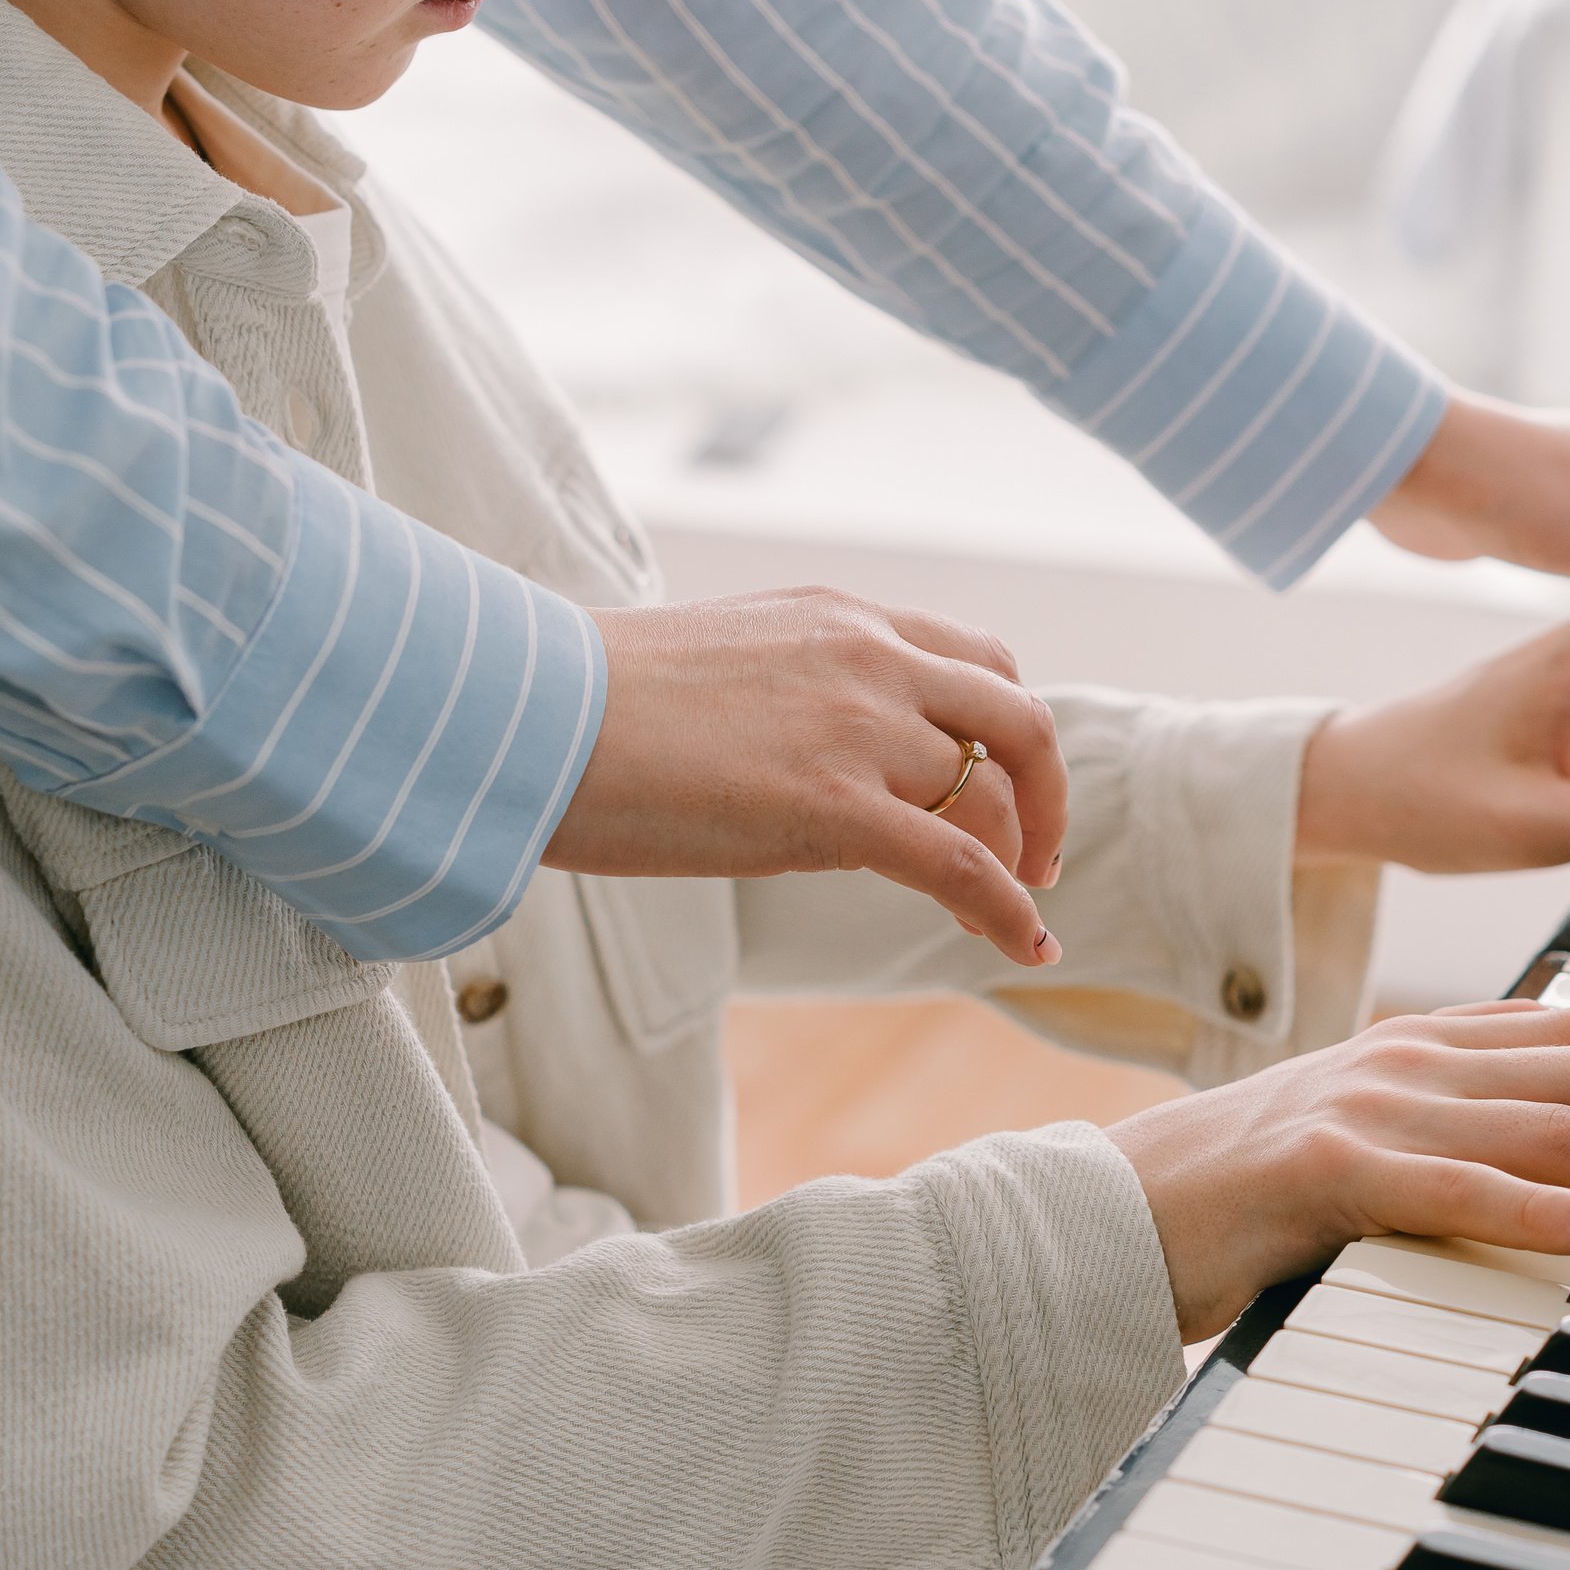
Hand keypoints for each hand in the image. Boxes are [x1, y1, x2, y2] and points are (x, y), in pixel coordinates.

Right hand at [543, 588, 1065, 966]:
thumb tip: (806, 758)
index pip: (975, 661)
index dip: (1006, 730)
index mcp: (840, 619)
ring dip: (1020, 860)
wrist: (525, 715)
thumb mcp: (720, 665)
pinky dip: (1010, 911)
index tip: (1001, 785)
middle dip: (1043, 792)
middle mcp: (869, 659)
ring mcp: (858, 729)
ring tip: (1015, 911)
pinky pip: (963, 865)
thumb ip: (790, 693)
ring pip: (994, 795)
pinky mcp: (834, 806)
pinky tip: (1027, 950)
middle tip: (1036, 855)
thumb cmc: (587, 704)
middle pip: (1015, 719)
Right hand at [1110, 1000, 1569, 1337]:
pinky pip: (1451, 1192)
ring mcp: (1367, 1110)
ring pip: (1543, 1128)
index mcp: (1418, 1046)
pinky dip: (1536, 1213)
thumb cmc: (1239, 1195)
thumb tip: (1561, 1160)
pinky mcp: (1325, 1173)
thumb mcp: (1364, 1142)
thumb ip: (1452, 1132)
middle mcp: (1407, 1061)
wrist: (1110, 1208)